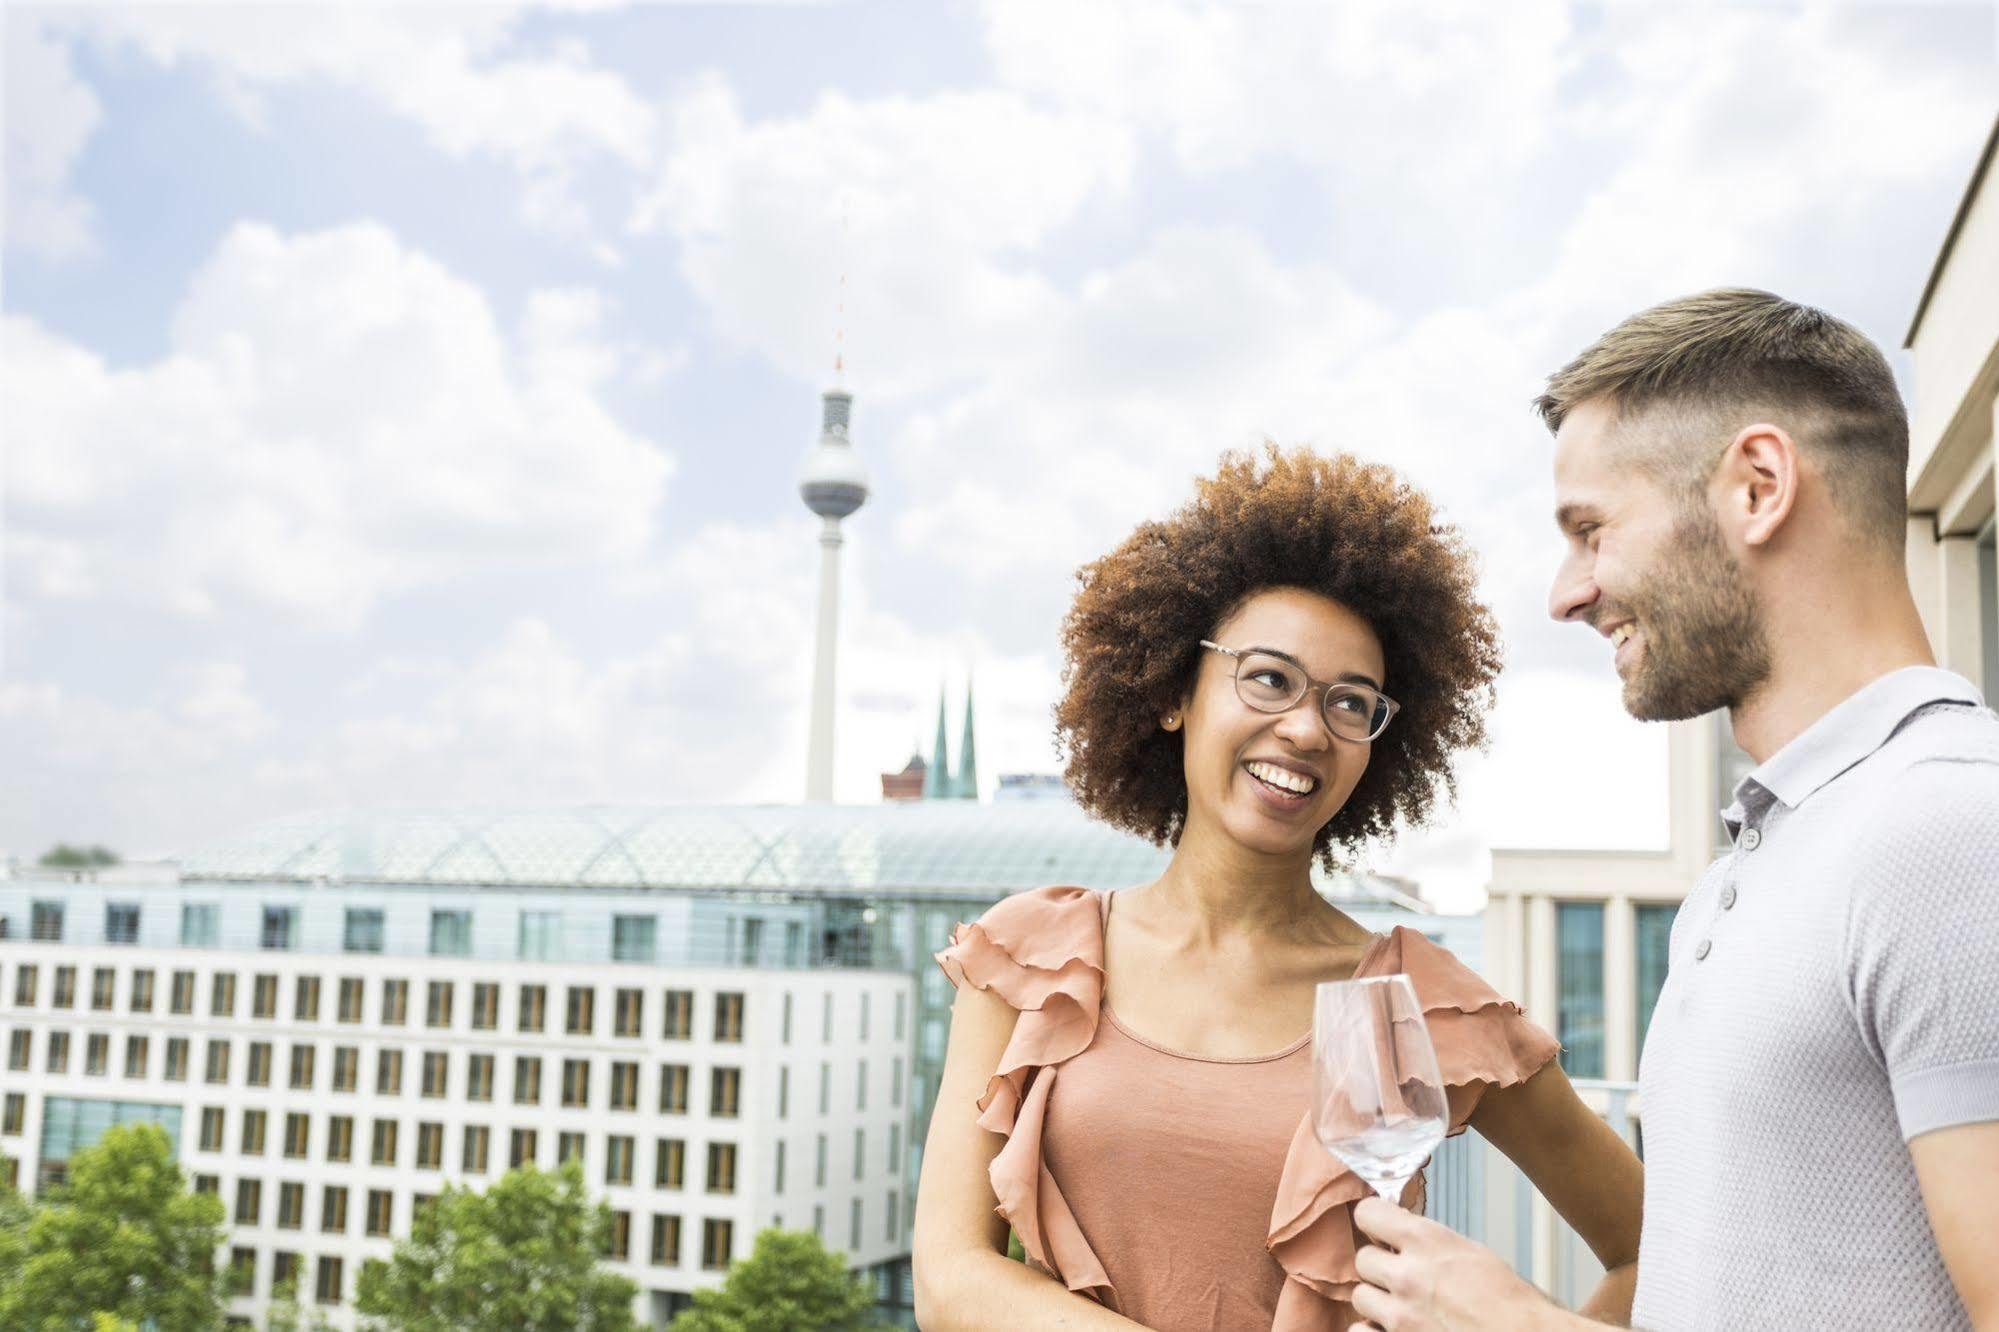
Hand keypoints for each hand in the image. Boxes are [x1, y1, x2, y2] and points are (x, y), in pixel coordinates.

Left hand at [1350, 1196, 1570, 1331]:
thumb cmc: (1513, 1306)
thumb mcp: (1473, 1255)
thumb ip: (1431, 1244)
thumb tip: (1402, 1235)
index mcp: (1428, 1241)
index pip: (1368, 1212)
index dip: (1375, 1222)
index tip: (1382, 1231)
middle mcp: (1408, 1275)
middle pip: (1363, 1259)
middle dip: (1382, 1268)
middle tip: (1404, 1279)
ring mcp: (1400, 1315)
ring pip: (1360, 1296)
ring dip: (1379, 1302)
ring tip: (1405, 1308)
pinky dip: (1373, 1331)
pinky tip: (1393, 1330)